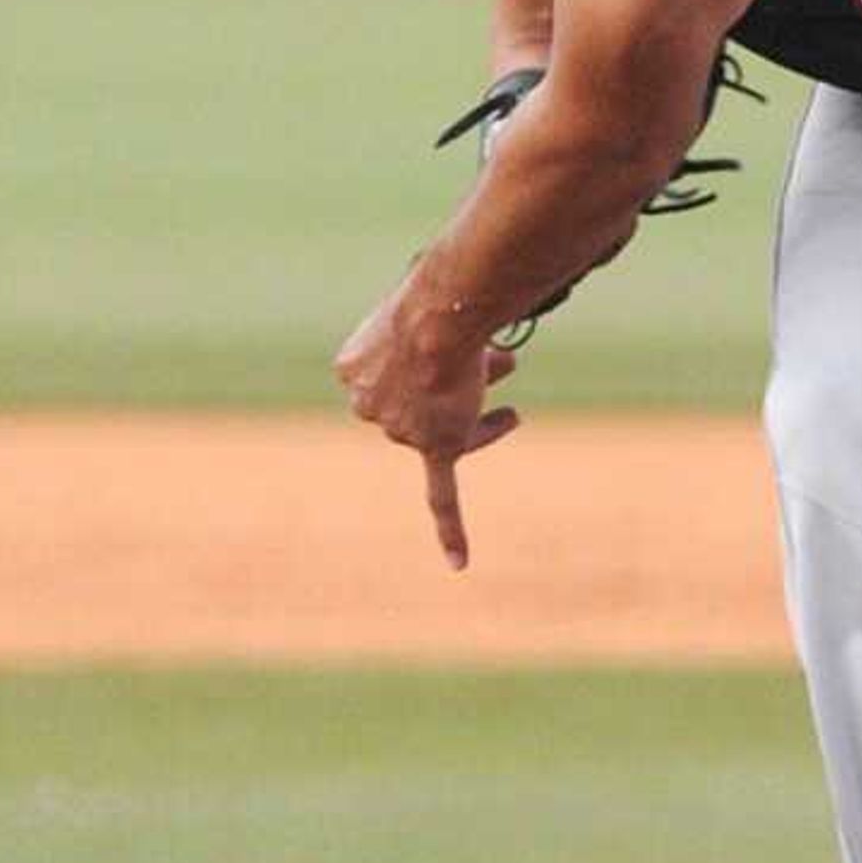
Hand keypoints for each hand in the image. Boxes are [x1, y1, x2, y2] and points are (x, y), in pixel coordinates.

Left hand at [333, 276, 524, 569]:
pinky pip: (441, 496)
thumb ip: (439, 320)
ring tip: (509, 412)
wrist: (440, 320)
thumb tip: (470, 311)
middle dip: (463, 381)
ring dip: (480, 409)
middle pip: (422, 401)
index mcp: (352, 370)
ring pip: (448, 428)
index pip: (398, 374)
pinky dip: (450, 530)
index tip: (473, 347)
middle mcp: (368, 405)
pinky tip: (458, 564)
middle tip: (504, 362)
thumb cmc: (435, 299)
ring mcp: (400, 431)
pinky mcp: (433, 450)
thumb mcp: (427, 302)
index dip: (437, 360)